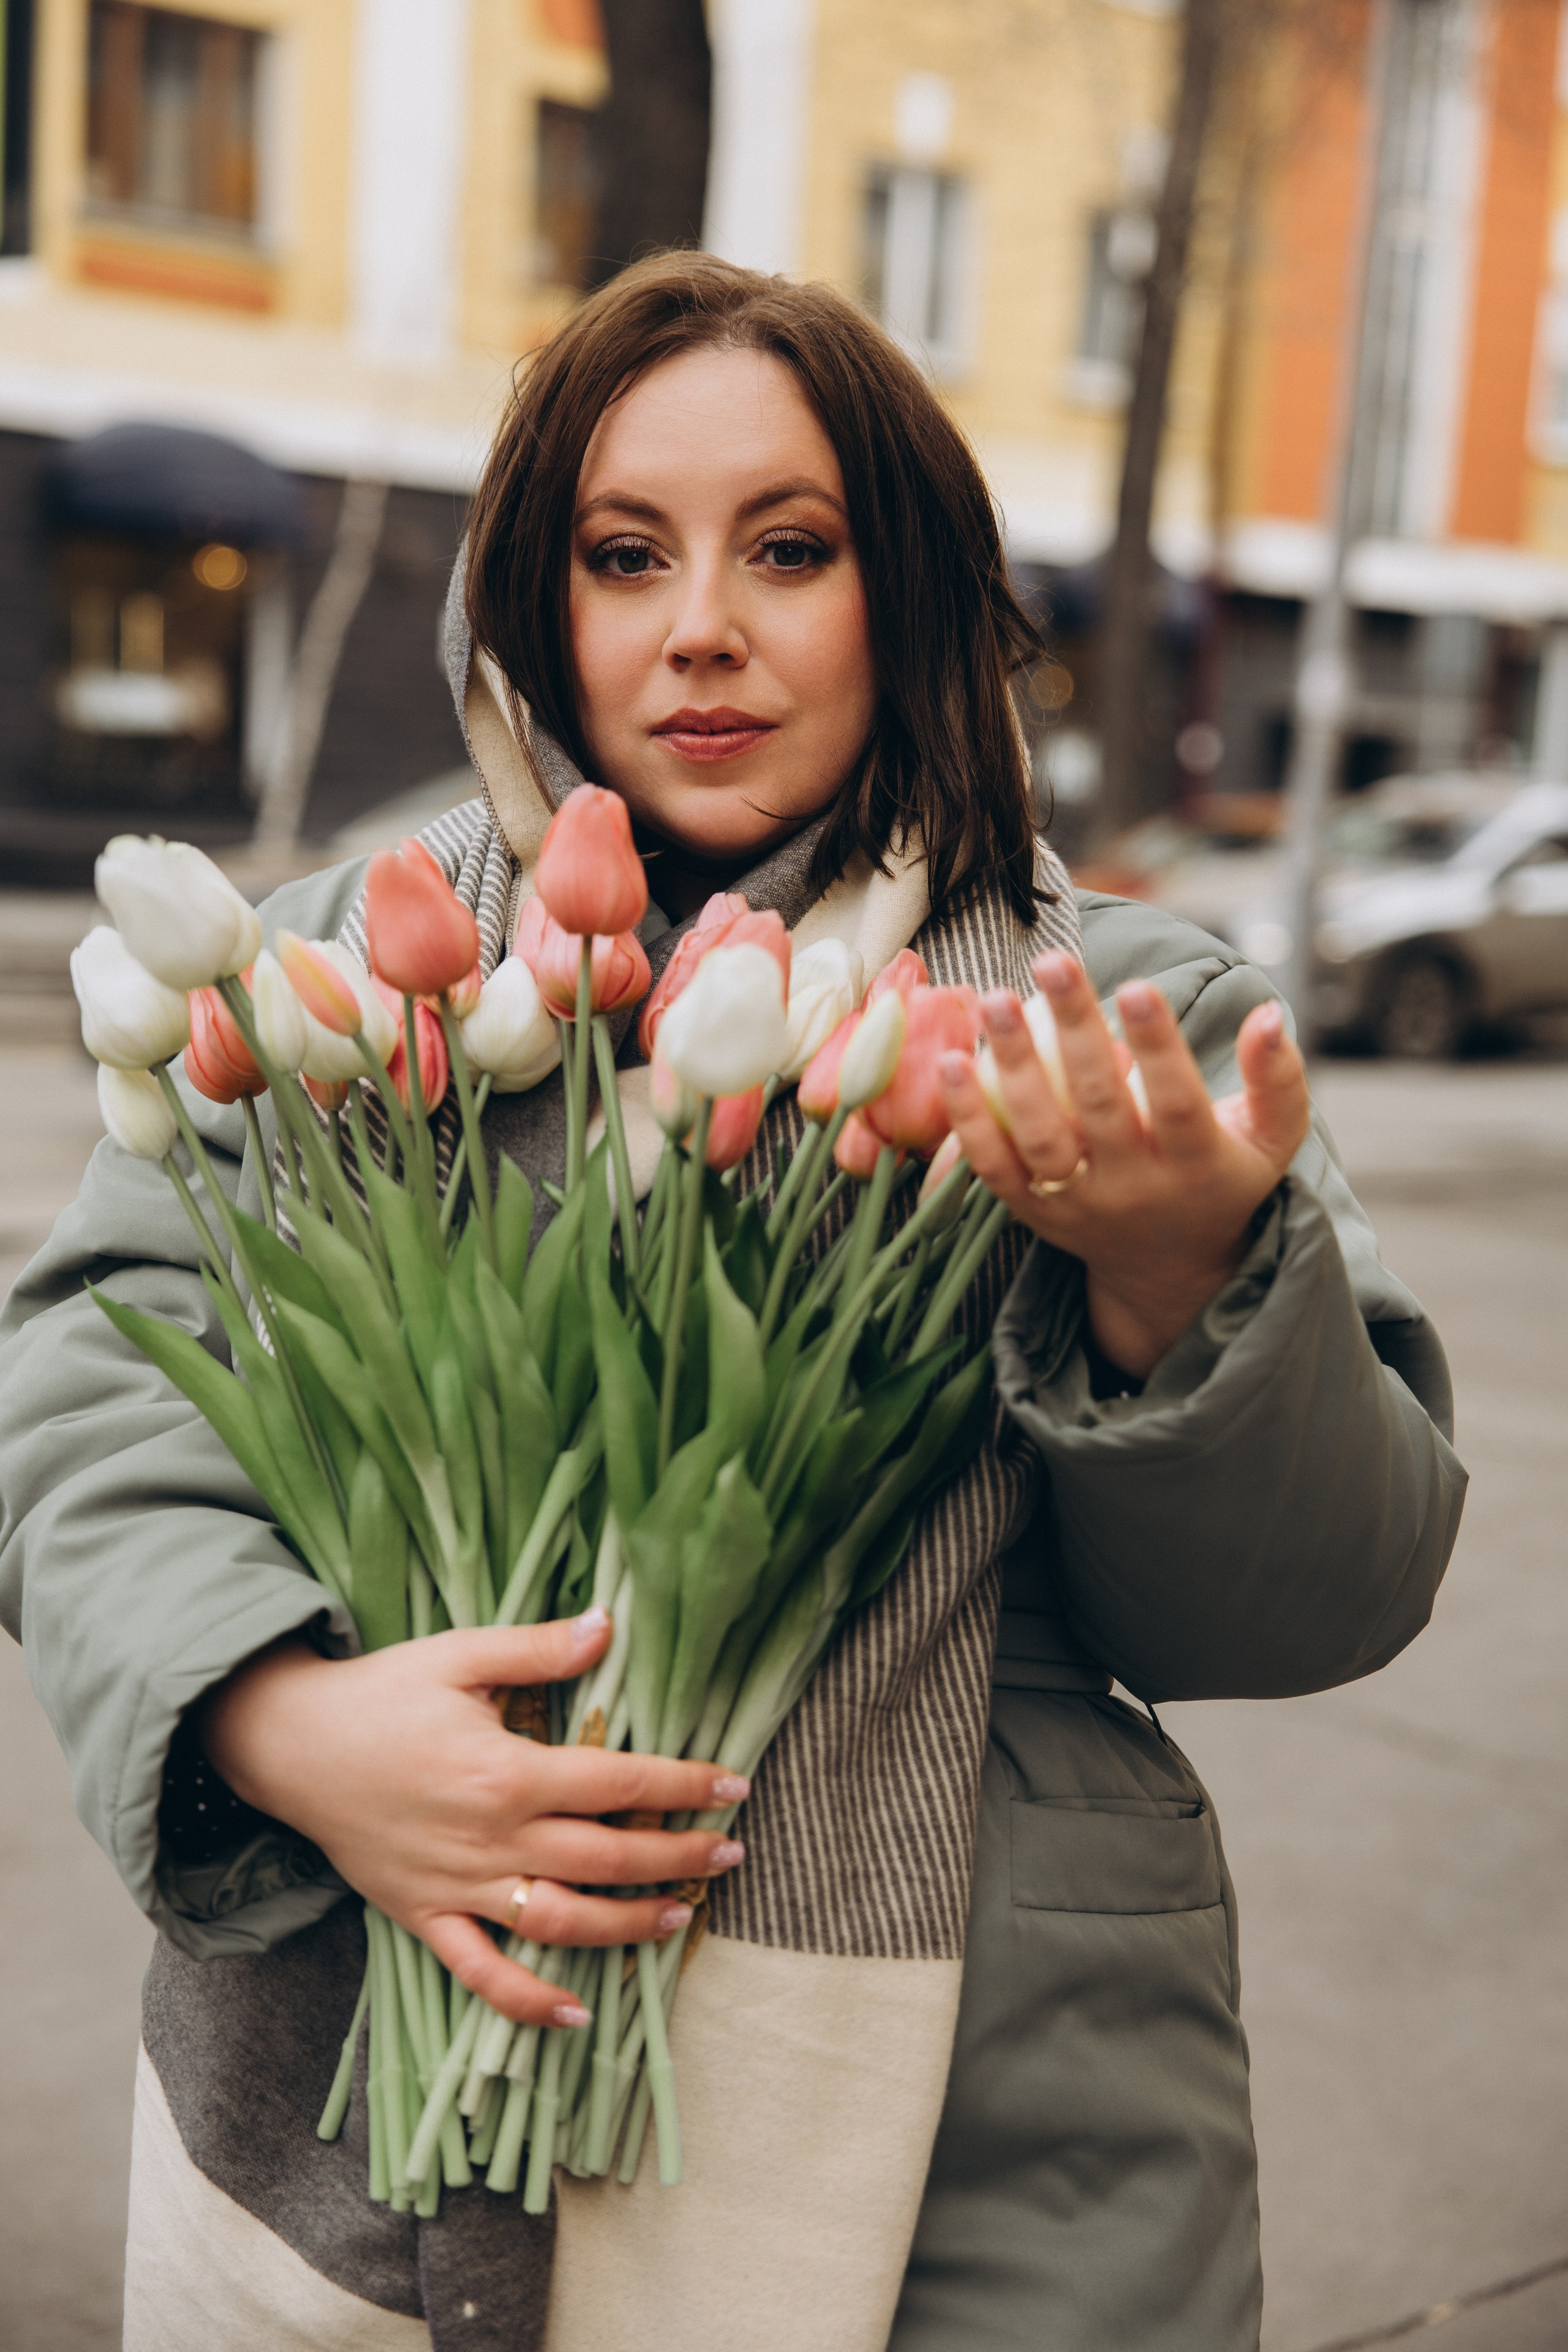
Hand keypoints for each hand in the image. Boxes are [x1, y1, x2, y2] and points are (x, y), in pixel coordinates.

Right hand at [199, 1608, 748, 2025]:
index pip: (617, 1784)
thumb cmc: (381, 1693)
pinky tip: (577, 2015)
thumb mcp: (460, 1654)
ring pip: (559, 1921)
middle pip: (603, 1857)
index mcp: (506, 1771)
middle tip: (731, 1856)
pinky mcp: (424, 1916)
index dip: (683, 1784)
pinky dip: (528, 2001)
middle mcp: (490, 1837)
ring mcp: (457, 1885)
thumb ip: (537, 1648)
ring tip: (677, 1919)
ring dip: (624, 1926)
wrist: (288, 1745)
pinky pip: (480, 1972)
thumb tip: (610, 1623)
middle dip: (677, 1859)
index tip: (735, 1786)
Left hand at [937, 951, 1310, 1377]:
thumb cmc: (1222, 1179)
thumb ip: (1277, 1079)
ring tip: (996, 999)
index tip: (1137, 986)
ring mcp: (1076, 1203)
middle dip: (1074, 1030)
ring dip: (1011, 1065)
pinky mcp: (1031, 1211)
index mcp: (1197, 1169)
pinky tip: (950, 1060)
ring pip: (1037, 1134)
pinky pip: (991, 1165)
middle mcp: (1133, 1190)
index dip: (1160, 1048)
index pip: (1177, 1105)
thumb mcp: (1270, 1140)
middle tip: (1052, 961)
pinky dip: (967, 1117)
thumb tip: (1269, 1012)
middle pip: (1099, 1106)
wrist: (1168, 1268)